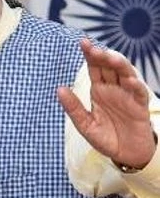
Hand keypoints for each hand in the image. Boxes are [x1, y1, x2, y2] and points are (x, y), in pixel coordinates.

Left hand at [57, 38, 155, 168]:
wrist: (126, 154)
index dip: (90, 55)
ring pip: (125, 74)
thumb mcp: (85, 124)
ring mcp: (127, 95)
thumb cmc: (106, 137)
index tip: (82, 42)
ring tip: (110, 57)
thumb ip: (73, 108)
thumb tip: (59, 89)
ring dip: (119, 64)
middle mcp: (114, 88)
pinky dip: (134, 84)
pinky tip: (128, 79)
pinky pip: (138, 92)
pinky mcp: (139, 106)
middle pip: (109, 67)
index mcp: (99, 90)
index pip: (94, 67)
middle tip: (93, 48)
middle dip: (102, 56)